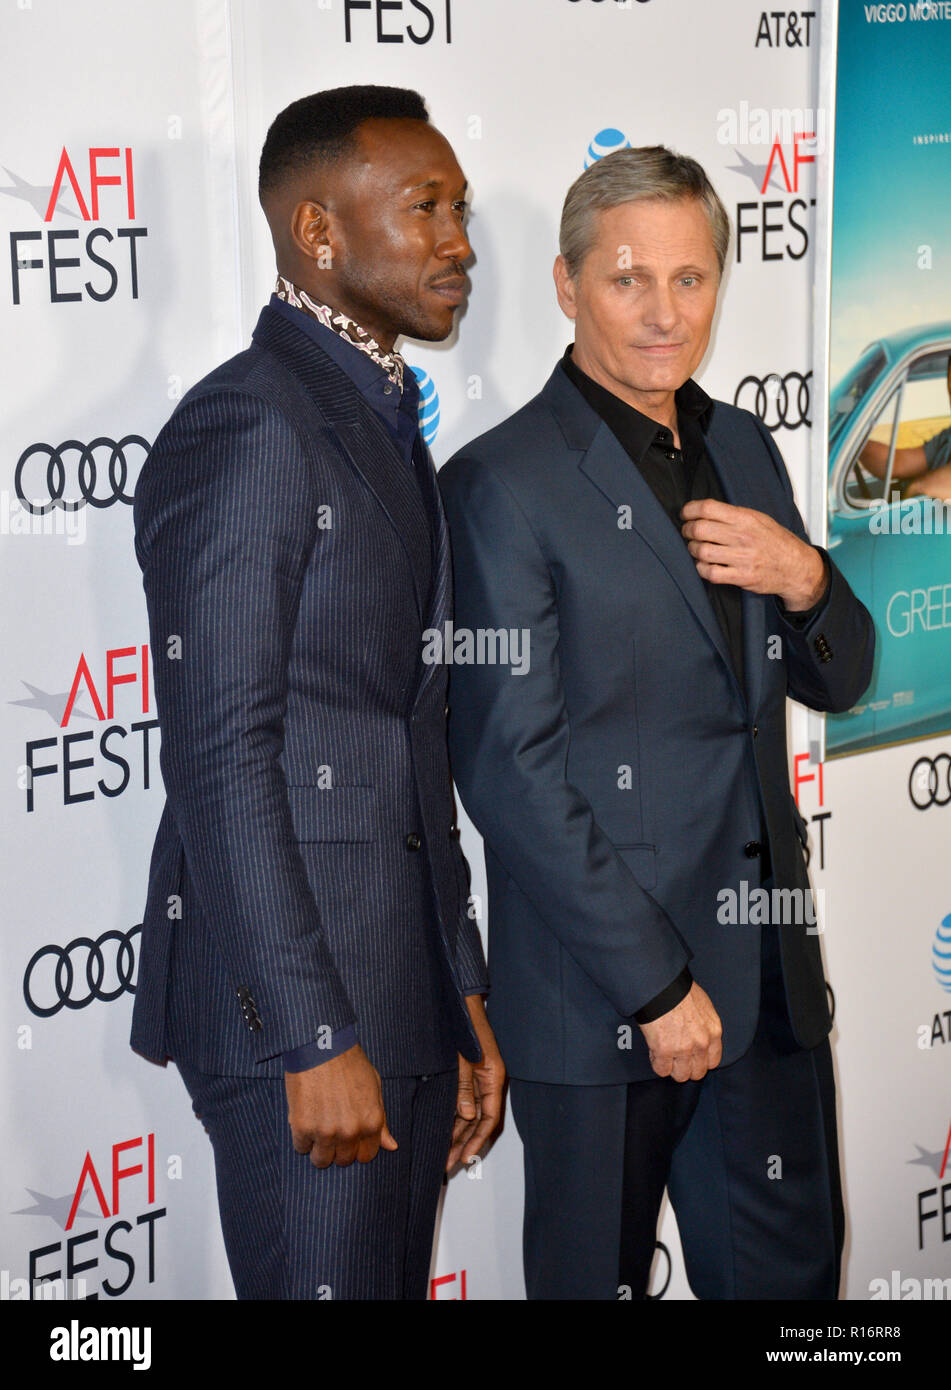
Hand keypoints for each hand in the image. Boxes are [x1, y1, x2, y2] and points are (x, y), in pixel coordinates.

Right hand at [285, 1043, 397, 1167]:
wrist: (321, 1046)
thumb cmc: (349, 1063)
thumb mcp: (374, 1087)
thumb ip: (381, 1121)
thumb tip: (391, 1146)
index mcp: (371, 1122)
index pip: (366, 1156)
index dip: (356, 1148)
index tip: (349, 1140)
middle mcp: (350, 1131)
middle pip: (343, 1160)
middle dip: (337, 1149)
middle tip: (330, 1130)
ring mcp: (326, 1131)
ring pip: (321, 1160)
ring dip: (318, 1148)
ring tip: (316, 1127)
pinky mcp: (303, 1127)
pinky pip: (301, 1147)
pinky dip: (301, 1138)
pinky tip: (304, 1118)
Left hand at [446, 995, 505, 1171]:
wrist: (462, 1003)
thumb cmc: (466, 1027)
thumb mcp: (464, 1058)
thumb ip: (464, 1086)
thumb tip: (465, 1116)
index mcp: (494, 1078)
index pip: (489, 1119)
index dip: (477, 1140)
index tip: (464, 1157)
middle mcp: (490, 1082)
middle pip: (479, 1122)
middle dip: (464, 1144)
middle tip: (447, 1164)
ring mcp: (480, 1079)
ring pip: (471, 1115)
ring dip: (458, 1134)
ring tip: (443, 1154)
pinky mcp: (470, 1075)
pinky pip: (464, 1102)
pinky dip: (455, 1118)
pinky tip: (444, 1130)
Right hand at [638, 981, 722, 1082]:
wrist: (661, 986)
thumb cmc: (679, 990)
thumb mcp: (703, 1006)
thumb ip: (703, 1025)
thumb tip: (698, 1033)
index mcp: (713, 1031)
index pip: (713, 1061)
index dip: (700, 1061)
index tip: (693, 1058)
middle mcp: (701, 1043)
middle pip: (697, 1072)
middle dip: (686, 1067)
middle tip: (677, 1058)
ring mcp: (683, 1049)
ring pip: (680, 1075)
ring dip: (672, 1068)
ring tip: (665, 1057)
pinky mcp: (664, 1051)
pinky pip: (661, 1069)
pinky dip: (657, 1063)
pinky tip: (655, 1052)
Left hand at [681, 499, 825, 610]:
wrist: (796, 566)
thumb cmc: (776, 542)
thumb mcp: (759, 519)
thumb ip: (733, 514)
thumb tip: (704, 510)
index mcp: (745, 518)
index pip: (707, 508)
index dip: (689, 510)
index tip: (685, 514)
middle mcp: (742, 536)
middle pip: (699, 529)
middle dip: (687, 530)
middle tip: (688, 532)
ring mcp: (742, 557)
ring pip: (701, 551)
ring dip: (693, 550)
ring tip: (696, 549)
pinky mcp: (741, 576)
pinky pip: (710, 573)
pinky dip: (701, 568)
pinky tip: (704, 565)